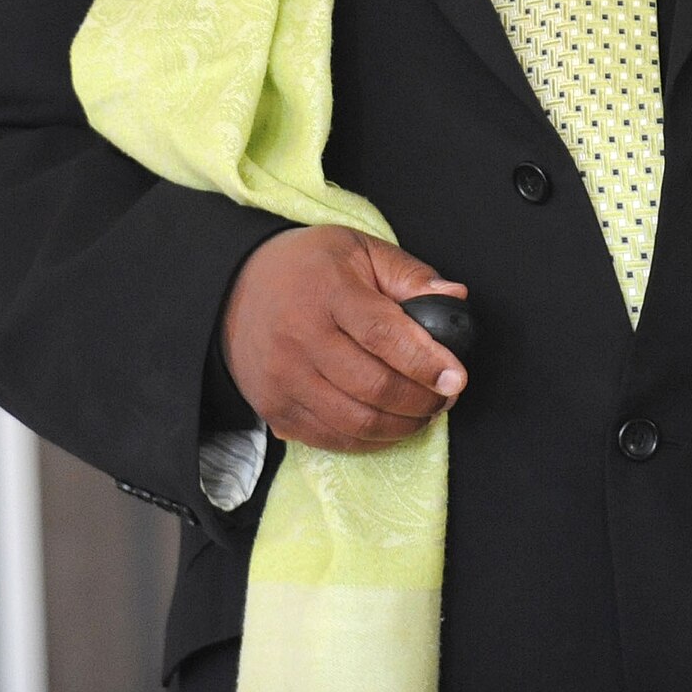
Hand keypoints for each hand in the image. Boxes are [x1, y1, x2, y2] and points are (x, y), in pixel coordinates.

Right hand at [220, 227, 467, 452]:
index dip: (425, 361)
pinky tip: (390, 425)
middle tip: (446, 395)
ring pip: (354, 422)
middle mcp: (300, 338)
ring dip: (401, 426)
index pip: (383, 334)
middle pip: (373, 386)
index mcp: (328, 291)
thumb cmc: (310, 266)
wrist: (235, 289)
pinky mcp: (273, 409)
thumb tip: (455, 298)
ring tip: (425, 412)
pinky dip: (368, 441)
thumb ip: (409, 274)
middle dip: (421, 399)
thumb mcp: (360, 250)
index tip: (456, 376)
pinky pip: (329, 439)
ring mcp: (283, 379)